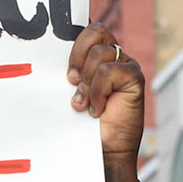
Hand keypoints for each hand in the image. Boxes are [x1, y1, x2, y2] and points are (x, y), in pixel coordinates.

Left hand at [66, 21, 144, 161]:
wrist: (103, 150)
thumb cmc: (84, 124)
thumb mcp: (71, 93)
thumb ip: (69, 74)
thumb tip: (48, 56)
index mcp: (97, 57)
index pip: (88, 31)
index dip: (74, 42)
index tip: (65, 70)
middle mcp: (114, 57)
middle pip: (95, 32)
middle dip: (77, 56)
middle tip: (71, 82)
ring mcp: (126, 66)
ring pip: (100, 53)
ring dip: (87, 82)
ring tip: (85, 103)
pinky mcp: (134, 77)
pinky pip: (110, 71)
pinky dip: (98, 92)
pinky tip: (97, 109)